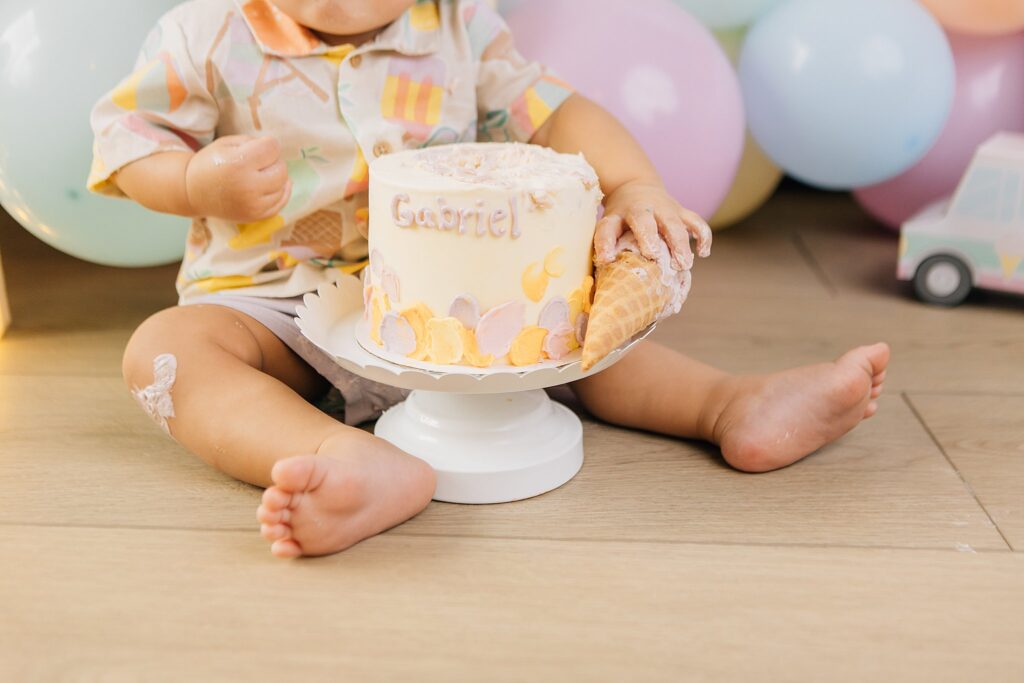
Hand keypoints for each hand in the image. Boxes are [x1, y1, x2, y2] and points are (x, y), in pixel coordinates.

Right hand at [184, 135, 291, 222]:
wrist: (193, 192)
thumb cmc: (211, 163)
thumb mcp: (227, 143)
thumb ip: (253, 142)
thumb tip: (278, 152)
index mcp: (239, 163)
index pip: (273, 148)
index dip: (268, 144)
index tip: (259, 146)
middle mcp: (248, 186)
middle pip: (281, 168)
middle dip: (274, 161)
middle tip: (259, 161)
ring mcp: (253, 205)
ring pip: (283, 185)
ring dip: (276, 177)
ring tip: (260, 174)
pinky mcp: (256, 216)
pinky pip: (281, 202)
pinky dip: (280, 192)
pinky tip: (270, 185)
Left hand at [594, 180, 711, 269]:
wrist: (635, 186)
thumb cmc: (621, 214)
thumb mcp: (609, 223)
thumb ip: (606, 240)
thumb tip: (605, 261)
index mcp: (621, 213)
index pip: (609, 227)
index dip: (607, 243)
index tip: (607, 259)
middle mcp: (644, 208)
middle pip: (646, 221)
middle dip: (650, 238)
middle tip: (654, 256)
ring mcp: (665, 209)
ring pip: (675, 223)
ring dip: (681, 243)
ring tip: (685, 265)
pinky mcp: (681, 212)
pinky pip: (696, 222)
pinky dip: (703, 236)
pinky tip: (703, 253)